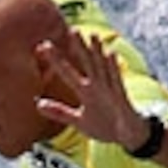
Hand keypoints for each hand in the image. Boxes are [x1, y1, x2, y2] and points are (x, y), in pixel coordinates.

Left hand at [34, 32, 146, 149]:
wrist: (128, 137)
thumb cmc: (104, 126)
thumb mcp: (78, 121)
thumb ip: (59, 112)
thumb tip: (38, 104)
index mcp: (86, 92)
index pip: (68, 73)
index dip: (57, 60)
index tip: (44, 47)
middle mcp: (98, 87)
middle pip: (87, 63)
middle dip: (80, 48)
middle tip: (71, 30)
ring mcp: (110, 91)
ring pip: (103, 68)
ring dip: (98, 53)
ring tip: (93, 36)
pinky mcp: (121, 99)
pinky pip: (117, 82)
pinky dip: (114, 69)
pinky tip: (111, 54)